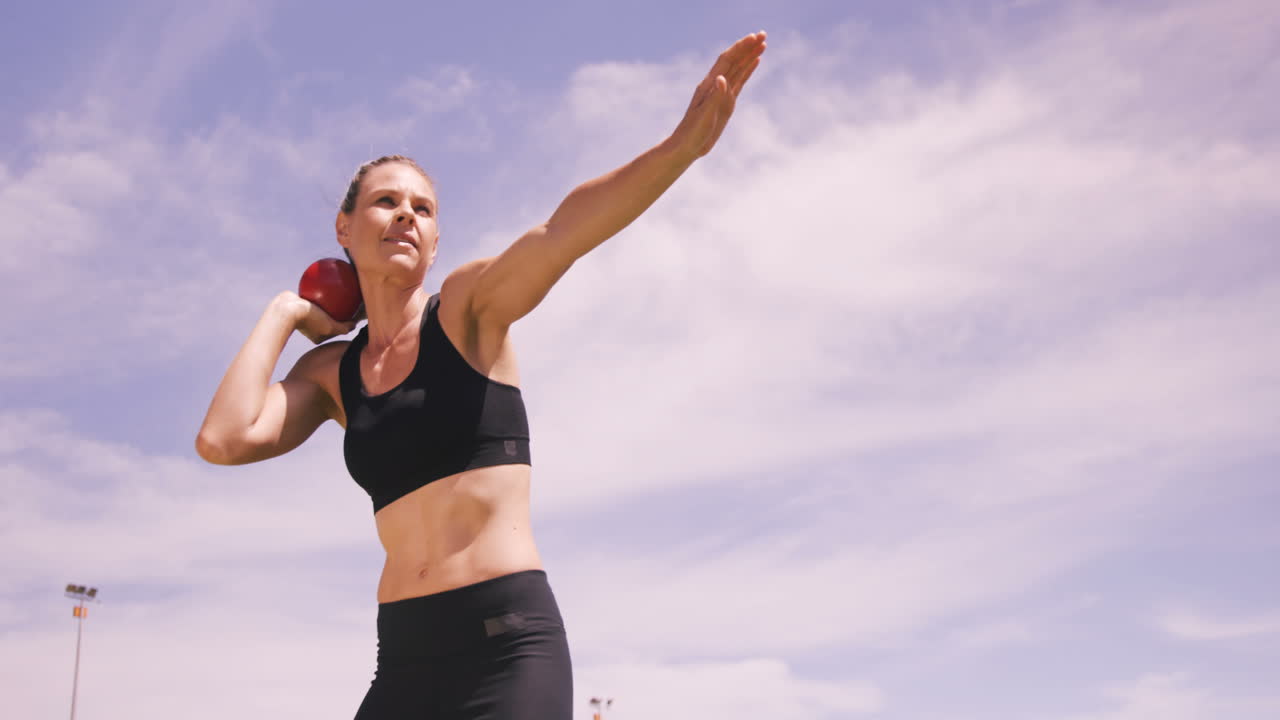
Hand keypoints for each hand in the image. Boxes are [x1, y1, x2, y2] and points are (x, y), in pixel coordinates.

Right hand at [277, 291, 359, 343]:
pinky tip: (331, 278)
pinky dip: (323, 289)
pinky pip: (316, 296)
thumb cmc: (308, 319)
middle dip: (346, 308)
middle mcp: (313, 327)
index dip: (353, 319)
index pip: (341, 327)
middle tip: (357, 296)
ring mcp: (307, 316)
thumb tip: (355, 325)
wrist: (285, 310)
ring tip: (347, 286)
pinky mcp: (301, 305)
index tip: (363, 309)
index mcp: (319, 336)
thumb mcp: (330, 327)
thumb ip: (343, 328)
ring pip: (326, 306)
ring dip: (335, 298)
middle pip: (334, 316)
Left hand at [670, 31, 766, 159]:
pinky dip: (748, 70)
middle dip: (748, 47)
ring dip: (750, 55)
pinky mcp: (727, 102)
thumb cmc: (693, 132)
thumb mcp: (704, 116)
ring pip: (738, 69)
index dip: (739, 48)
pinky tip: (755, 61)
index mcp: (709, 85)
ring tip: (763, 42)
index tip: (753, 38)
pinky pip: (740, 81)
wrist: (687, 146)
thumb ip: (714, 97)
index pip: (726, 61)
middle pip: (734, 60)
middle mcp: (715, 85)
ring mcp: (722, 92)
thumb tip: (722, 78)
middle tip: (763, 34)